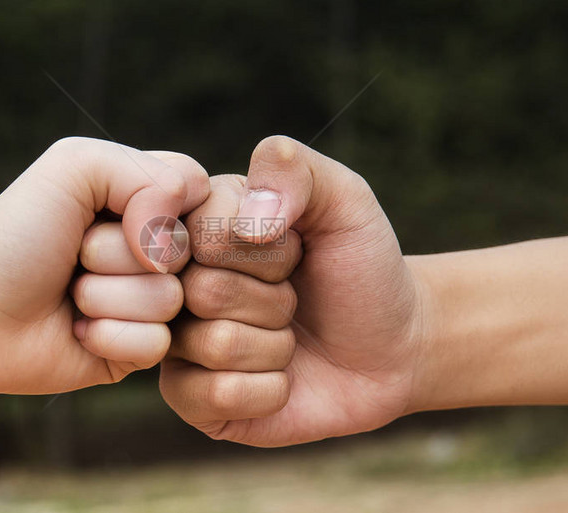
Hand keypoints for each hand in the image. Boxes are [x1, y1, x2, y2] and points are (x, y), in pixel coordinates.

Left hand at [0, 137, 208, 394]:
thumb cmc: (15, 233)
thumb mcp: (76, 167)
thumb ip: (150, 173)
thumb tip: (178, 239)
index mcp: (147, 199)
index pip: (204, 192)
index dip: (163, 207)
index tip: (112, 212)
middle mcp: (156, 250)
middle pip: (187, 250)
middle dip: (117, 252)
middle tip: (76, 254)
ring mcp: (149, 303)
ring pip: (171, 300)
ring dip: (105, 296)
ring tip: (69, 294)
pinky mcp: (139, 350)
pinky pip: (156, 344)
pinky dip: (107, 335)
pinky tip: (75, 330)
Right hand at [159, 136, 423, 445]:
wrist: (391, 348)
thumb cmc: (361, 267)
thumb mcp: (344, 200)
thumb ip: (294, 169)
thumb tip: (247, 217)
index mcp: (196, 225)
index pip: (201, 230)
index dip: (267, 248)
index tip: (293, 249)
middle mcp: (175, 282)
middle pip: (203, 292)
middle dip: (274, 299)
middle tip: (293, 300)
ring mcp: (179, 342)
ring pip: (215, 345)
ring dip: (276, 346)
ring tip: (288, 337)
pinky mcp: (191, 399)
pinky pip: (217, 397)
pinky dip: (269, 389)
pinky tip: (281, 378)